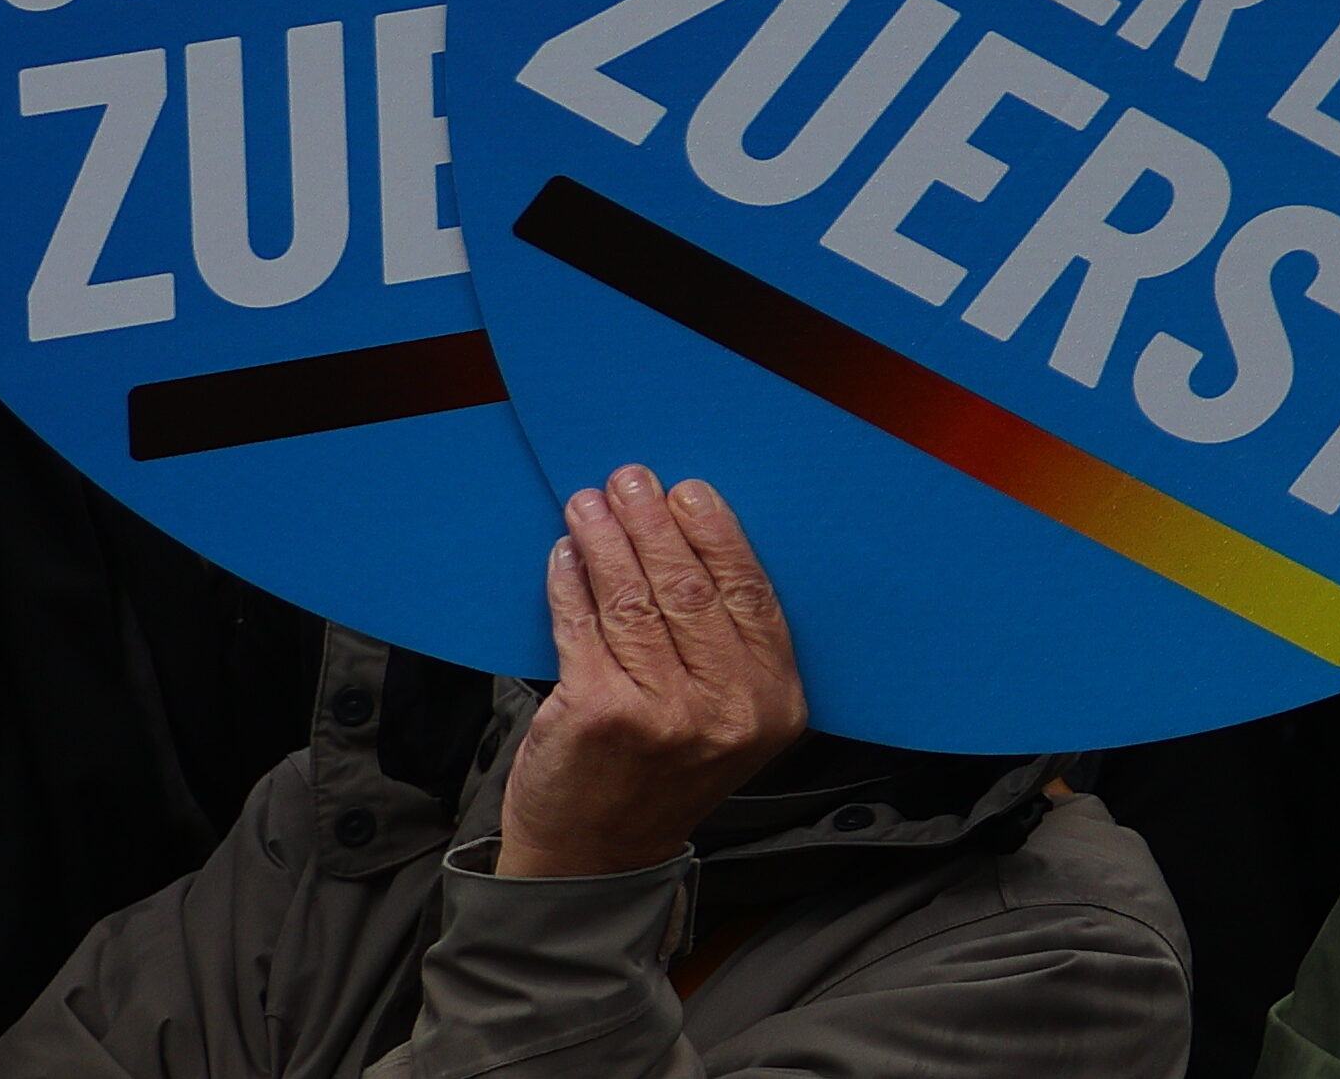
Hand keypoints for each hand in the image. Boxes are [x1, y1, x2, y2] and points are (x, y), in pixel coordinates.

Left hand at [494, 471, 803, 877]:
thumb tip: (693, 542)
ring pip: (634, 597)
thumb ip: (729, 652)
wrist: (596, 858)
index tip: (687, 492)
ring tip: (589, 505)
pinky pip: (583, 625)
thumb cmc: (658, 778)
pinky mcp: (599, 712)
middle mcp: (726, 708)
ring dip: (607, 539)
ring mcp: (662, 712)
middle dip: (654, 522)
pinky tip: (565, 556)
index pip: (750, 593)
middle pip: (690, 586)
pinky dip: (570, 581)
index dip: (716, 533)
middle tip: (630, 480)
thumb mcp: (728, 723)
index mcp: (774, 703)